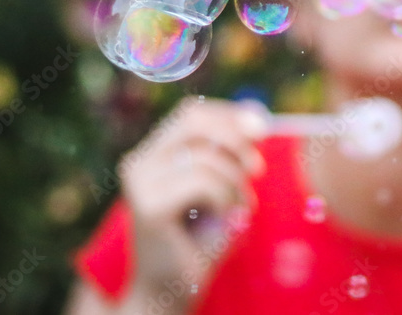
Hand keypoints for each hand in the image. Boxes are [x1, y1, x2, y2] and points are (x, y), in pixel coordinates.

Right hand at [120, 97, 267, 298]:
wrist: (175, 289)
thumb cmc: (202, 238)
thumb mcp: (222, 186)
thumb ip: (232, 153)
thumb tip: (257, 117)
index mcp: (152, 153)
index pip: (192, 113)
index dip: (229, 116)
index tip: (262, 129)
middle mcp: (139, 162)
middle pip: (193, 123)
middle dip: (235, 139)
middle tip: (257, 169)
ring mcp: (139, 183)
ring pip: (205, 157)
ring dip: (236, 182)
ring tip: (240, 208)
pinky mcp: (149, 206)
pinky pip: (204, 183)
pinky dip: (226, 199)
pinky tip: (225, 219)